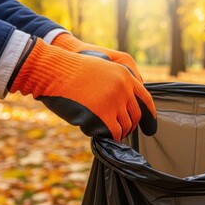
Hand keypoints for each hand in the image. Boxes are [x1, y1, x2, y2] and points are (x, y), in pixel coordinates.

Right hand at [8, 37, 156, 140]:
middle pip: (135, 117)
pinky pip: (114, 133)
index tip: (150, 126)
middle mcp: (125, 89)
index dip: (149, 115)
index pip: (145, 100)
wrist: (54, 70)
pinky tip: (100, 133)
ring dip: (117, 131)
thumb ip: (118, 84)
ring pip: (125, 126)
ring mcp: (115, 102)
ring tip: (105, 129)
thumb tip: (126, 107)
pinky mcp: (103, 115)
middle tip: (120, 130)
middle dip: (129, 126)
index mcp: (126, 76)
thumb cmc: (72, 70)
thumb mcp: (103, 69)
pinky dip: (109, 136)